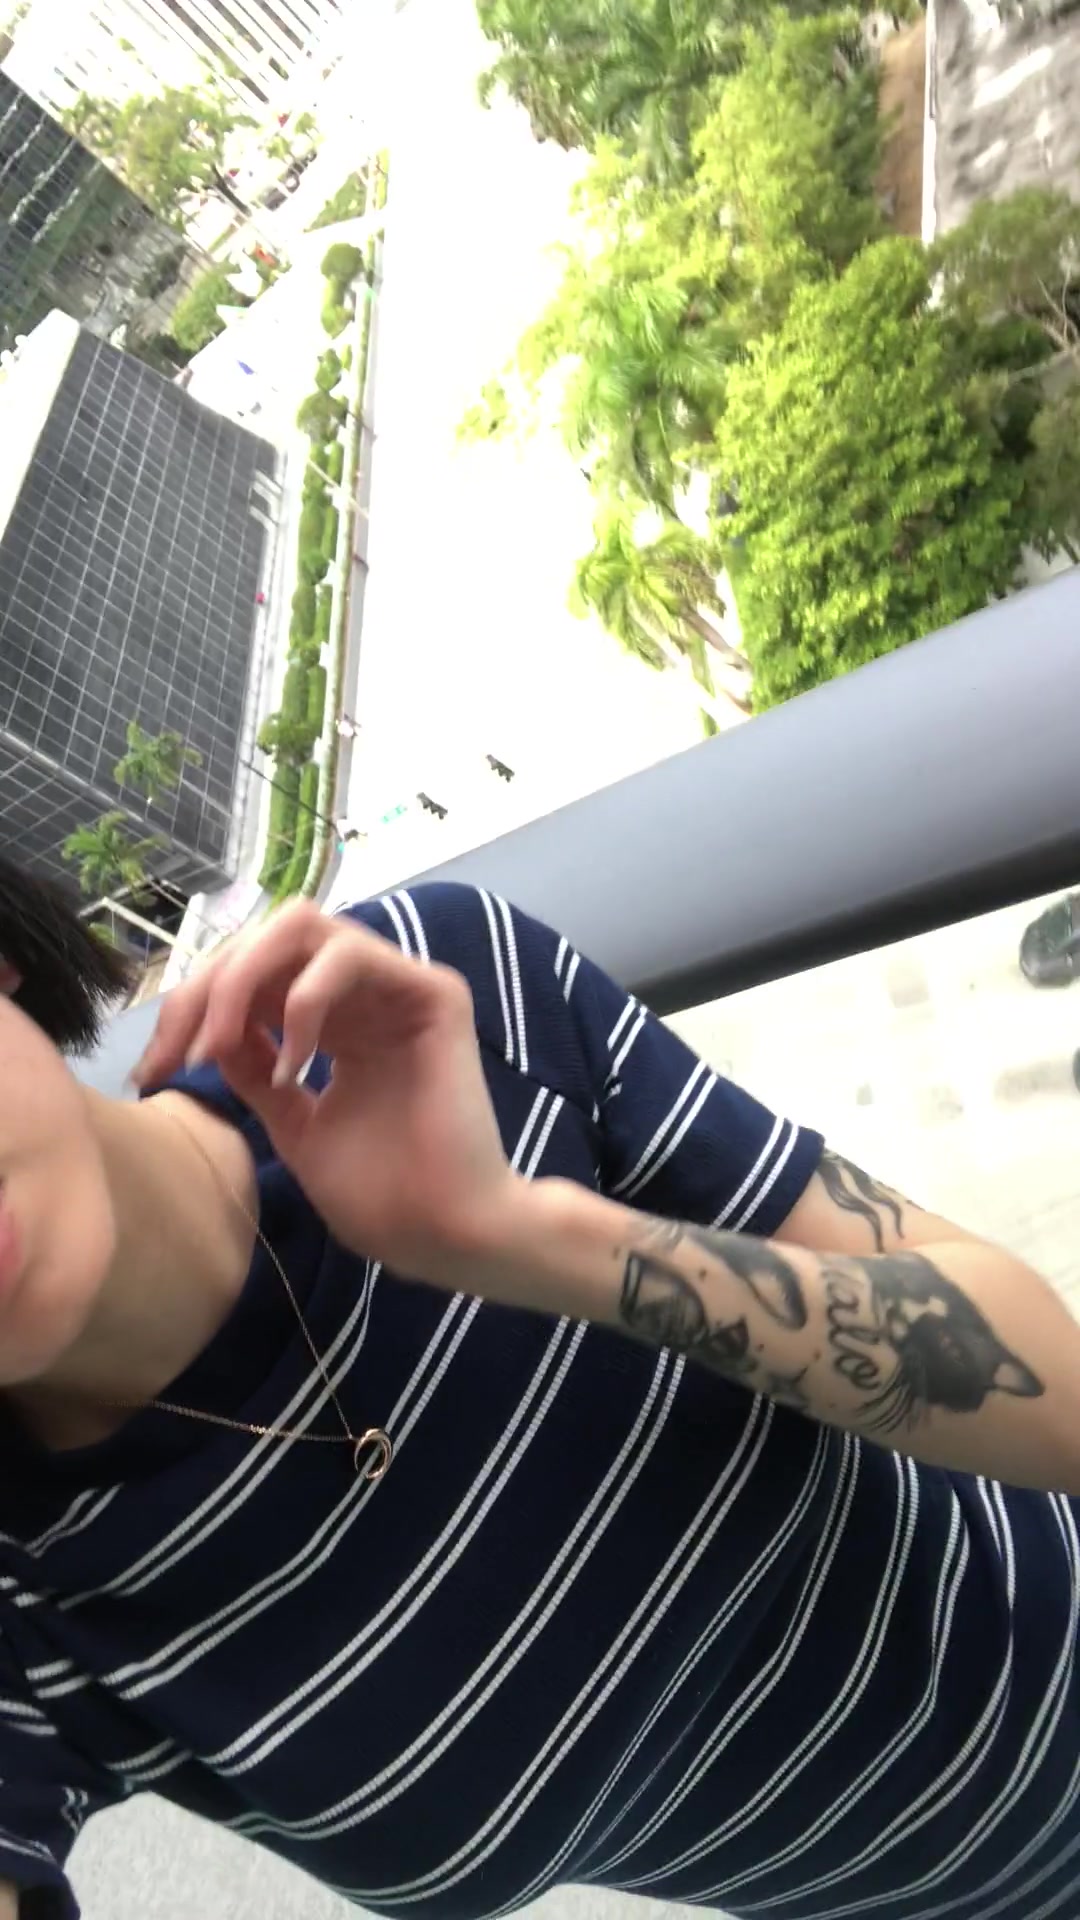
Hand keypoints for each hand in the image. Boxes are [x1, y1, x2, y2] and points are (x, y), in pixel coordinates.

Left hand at [132, 901, 523, 1289]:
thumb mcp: (293, 1125)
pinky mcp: (433, 993)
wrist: (443, 1235)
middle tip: (178, 1053)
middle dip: (205, 988)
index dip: (192, 1008)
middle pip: (264, 939)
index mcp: (337, 1020)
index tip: (149, 1071)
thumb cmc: (381, 1196)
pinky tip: (292, 1064)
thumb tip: (206, 1033)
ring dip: (243, 980)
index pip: (252, 975)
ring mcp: (400, 987)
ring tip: (221, 1047)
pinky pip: (350, 957)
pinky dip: (304, 1000)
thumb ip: (254, 1071)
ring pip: (301, 926)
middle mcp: (366, 992)